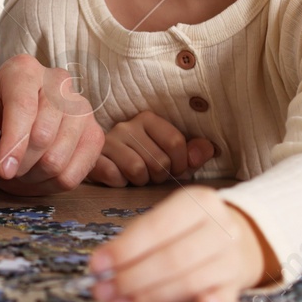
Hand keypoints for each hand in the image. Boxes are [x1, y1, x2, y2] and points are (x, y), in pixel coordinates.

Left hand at [0, 53, 104, 194]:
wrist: (12, 136)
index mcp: (22, 70)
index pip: (23, 106)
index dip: (13, 142)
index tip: (2, 169)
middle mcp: (57, 81)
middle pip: (42, 135)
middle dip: (19, 163)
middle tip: (7, 167)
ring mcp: (81, 108)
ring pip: (58, 158)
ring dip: (33, 175)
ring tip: (23, 167)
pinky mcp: (95, 135)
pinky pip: (76, 174)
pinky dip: (52, 183)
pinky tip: (41, 172)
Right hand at [86, 110, 215, 186]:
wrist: (102, 164)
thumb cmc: (142, 159)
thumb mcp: (171, 154)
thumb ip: (193, 152)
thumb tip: (207, 151)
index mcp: (148, 119)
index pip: (175, 142)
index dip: (180, 164)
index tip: (174, 170)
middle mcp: (127, 125)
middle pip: (159, 160)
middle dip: (159, 175)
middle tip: (151, 174)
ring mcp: (109, 140)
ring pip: (138, 170)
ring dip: (140, 181)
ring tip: (136, 176)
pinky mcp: (94, 157)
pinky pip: (115, 176)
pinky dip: (120, 183)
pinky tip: (119, 177)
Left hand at [88, 186, 277, 301]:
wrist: (245, 239)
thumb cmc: (191, 231)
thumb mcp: (169, 222)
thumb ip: (137, 241)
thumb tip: (101, 266)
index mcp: (198, 202)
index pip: (157, 226)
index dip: (125, 249)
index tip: (96, 266)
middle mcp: (220, 227)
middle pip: (172, 256)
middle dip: (132, 278)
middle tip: (102, 293)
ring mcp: (232, 258)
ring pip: (191, 279)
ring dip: (151, 298)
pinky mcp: (238, 285)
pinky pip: (227, 296)